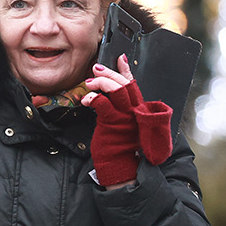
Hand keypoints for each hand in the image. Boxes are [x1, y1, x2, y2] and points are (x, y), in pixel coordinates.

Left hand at [82, 54, 171, 186]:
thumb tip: (104, 98)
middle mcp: (136, 112)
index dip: (126, 70)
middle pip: (125, 85)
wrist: (122, 169)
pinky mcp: (115, 125)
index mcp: (138, 111)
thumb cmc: (118, 150)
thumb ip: (116, 111)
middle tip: (96, 68)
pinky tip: (87, 99)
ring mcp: (127, 118)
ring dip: (102, 83)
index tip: (119, 57)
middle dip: (110, 73)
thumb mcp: (119, 127)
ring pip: (118, 91)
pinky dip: (94, 99)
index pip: (133, 85)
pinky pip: (104, 105)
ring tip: (90, 82)